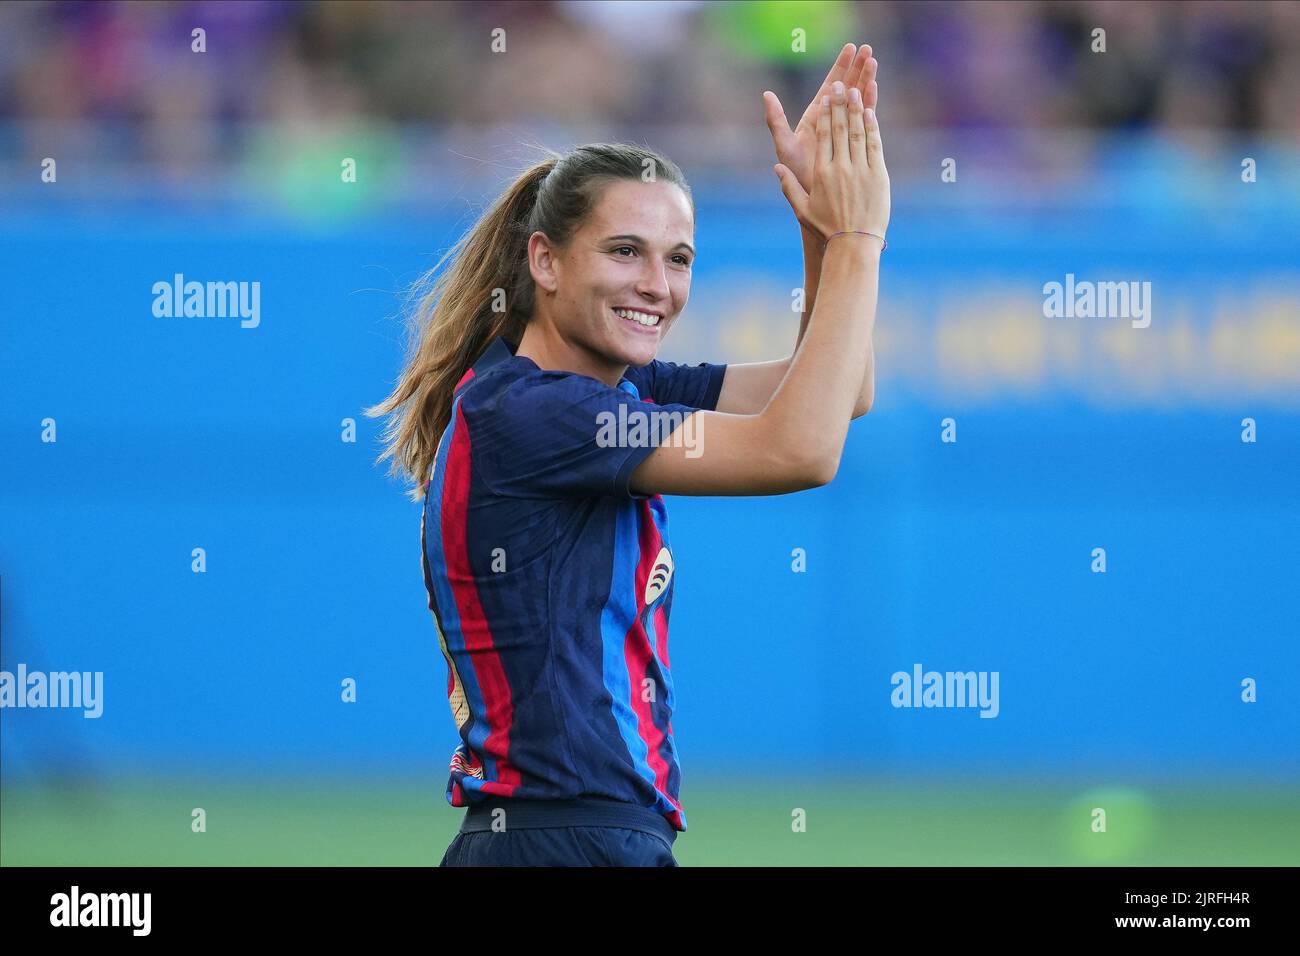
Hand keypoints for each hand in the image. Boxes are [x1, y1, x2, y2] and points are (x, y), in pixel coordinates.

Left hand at [763, 43, 878, 195]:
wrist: (815, 196)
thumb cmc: (797, 174)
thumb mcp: (784, 145)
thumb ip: (776, 120)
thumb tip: (766, 94)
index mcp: (816, 117)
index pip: (829, 86)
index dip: (840, 67)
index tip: (850, 48)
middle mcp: (832, 120)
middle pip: (847, 88)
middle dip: (857, 68)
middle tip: (868, 49)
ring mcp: (846, 129)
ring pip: (858, 99)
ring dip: (867, 80)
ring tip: (875, 61)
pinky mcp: (857, 140)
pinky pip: (865, 117)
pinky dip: (870, 102)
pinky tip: (875, 88)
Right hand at [772, 80, 890, 242]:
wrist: (854, 244)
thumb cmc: (826, 228)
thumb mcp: (802, 209)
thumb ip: (788, 187)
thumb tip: (776, 169)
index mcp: (822, 174)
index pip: (823, 136)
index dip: (825, 113)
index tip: (826, 97)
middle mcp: (841, 168)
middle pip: (840, 128)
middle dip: (840, 103)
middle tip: (840, 84)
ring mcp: (861, 170)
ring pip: (858, 132)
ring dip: (857, 108)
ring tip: (855, 89)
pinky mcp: (878, 175)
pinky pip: (874, 144)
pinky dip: (872, 126)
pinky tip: (870, 111)